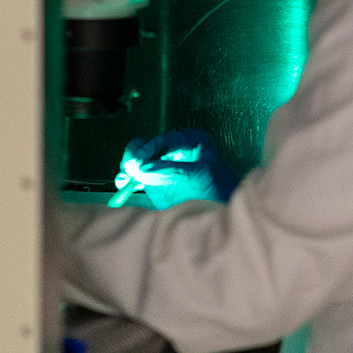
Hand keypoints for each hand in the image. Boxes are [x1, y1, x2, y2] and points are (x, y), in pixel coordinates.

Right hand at [114, 129, 240, 208]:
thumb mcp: (197, 176)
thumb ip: (169, 171)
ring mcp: (167, 169)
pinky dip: (133, 182)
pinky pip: (142, 180)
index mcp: (191, 141)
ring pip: (142, 164)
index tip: (138, 160)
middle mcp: (176, 152)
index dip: (149, 148)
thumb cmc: (221, 189)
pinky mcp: (159, 186)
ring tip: (123, 179)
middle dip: (136, 158)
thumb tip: (141, 167)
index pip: (165, 141)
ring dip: (131, 170)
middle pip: (150, 150)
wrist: (229, 211)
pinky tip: (124, 186)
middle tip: (128, 168)